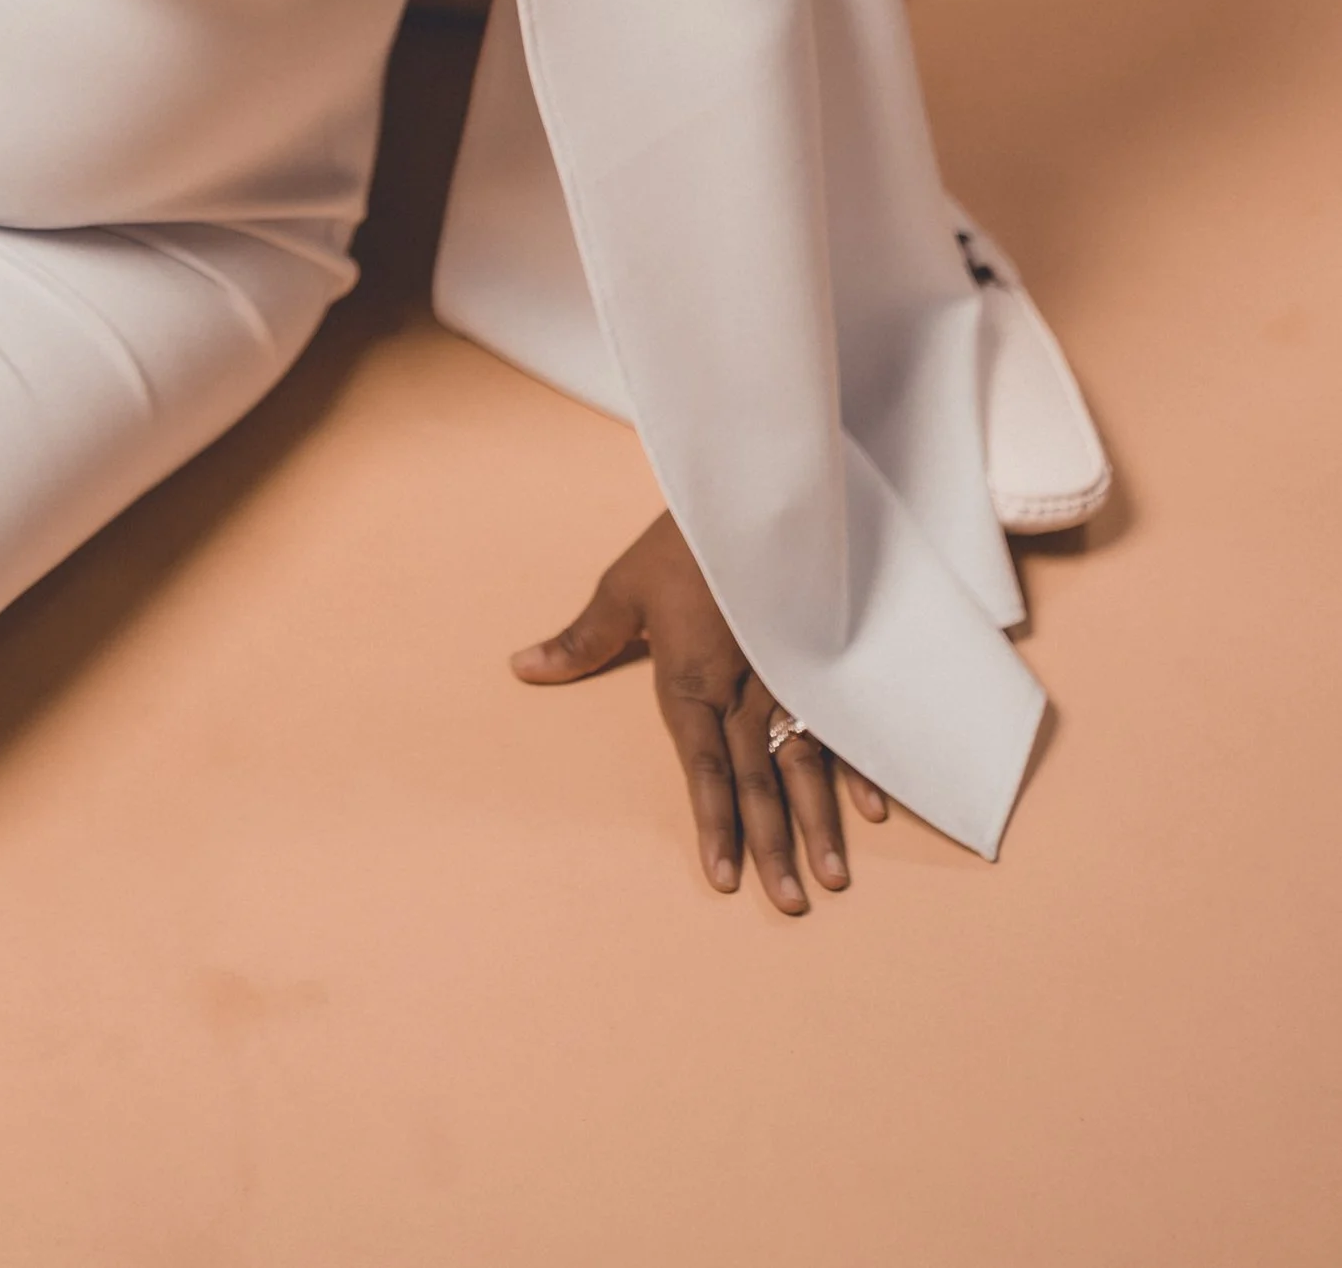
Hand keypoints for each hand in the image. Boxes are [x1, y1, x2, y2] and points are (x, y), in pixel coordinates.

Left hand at [514, 510, 887, 908]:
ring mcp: (788, 674)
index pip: (704, 764)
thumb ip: (582, 640)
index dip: (712, 821)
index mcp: (693, 676)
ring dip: (819, 821)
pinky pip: (842, 720)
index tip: (723, 878)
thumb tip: (522, 670)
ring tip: (832, 877)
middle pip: (759, 778)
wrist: (749, 489)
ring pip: (805, 760)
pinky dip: (858, 765)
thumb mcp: (624, 586)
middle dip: (773, 845)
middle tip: (790, 905)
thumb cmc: (681, 540)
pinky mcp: (819, 656)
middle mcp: (745, 686)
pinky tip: (873, 812)